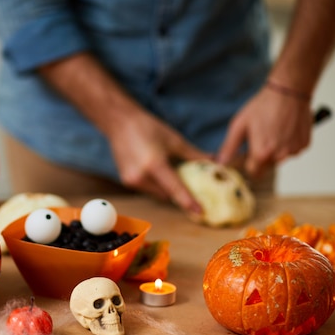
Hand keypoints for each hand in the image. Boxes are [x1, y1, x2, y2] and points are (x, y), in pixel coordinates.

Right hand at [38, 52, 209, 214]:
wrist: (120, 123)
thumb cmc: (148, 127)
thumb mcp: (174, 140)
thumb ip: (193, 155)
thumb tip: (215, 162)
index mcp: (154, 165)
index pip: (175, 189)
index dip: (188, 201)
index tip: (201, 212)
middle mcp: (140, 176)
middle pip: (167, 194)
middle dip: (179, 192)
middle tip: (191, 184)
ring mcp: (131, 180)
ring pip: (157, 193)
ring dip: (167, 188)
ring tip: (172, 174)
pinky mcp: (127, 181)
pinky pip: (147, 189)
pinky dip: (156, 184)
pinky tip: (159, 171)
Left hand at [216, 85, 311, 177]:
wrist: (288, 92)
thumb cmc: (263, 106)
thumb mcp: (239, 125)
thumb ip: (229, 147)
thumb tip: (221, 163)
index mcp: (261, 154)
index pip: (253, 172)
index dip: (248, 163)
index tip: (247, 153)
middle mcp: (280, 156)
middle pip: (266, 166)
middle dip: (261, 156)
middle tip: (261, 136)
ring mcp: (295, 151)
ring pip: (279, 158)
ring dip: (275, 150)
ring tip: (273, 129)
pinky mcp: (304, 145)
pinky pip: (292, 150)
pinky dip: (287, 143)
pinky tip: (284, 129)